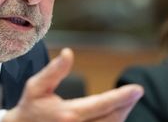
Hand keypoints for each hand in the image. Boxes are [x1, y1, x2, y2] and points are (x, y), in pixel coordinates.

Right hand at [3, 48, 143, 121]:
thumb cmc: (30, 107)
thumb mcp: (37, 86)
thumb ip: (54, 70)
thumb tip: (68, 53)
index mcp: (69, 114)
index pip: (102, 104)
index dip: (122, 97)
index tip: (137, 89)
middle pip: (112, 119)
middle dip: (126, 105)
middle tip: (134, 93)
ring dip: (120, 115)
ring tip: (125, 101)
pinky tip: (112, 113)